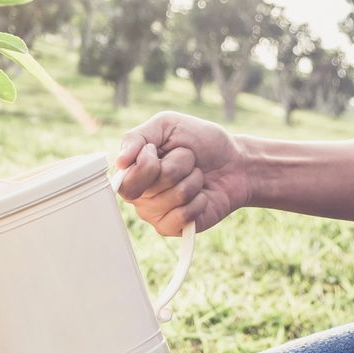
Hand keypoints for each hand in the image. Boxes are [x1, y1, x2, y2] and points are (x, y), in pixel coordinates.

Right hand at [114, 112, 251, 234]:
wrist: (235, 162)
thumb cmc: (200, 142)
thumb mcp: (167, 125)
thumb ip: (137, 137)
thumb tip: (118, 162)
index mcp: (132, 172)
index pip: (126, 180)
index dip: (147, 164)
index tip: (157, 149)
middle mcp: (139, 196)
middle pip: (153, 186)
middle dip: (179, 165)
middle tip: (187, 160)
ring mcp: (156, 214)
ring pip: (175, 197)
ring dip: (194, 180)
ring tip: (197, 176)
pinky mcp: (175, 227)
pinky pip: (184, 216)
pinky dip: (200, 200)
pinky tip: (202, 196)